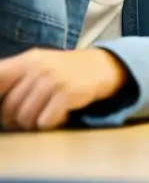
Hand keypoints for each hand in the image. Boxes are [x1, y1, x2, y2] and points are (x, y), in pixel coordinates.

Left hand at [0, 48, 127, 130]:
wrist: (104, 65)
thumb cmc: (66, 70)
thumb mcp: (39, 63)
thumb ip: (14, 75)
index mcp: (27, 60)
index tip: (4, 108)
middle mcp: (38, 67)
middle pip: (8, 108)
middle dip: (16, 119)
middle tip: (32, 115)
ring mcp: (53, 80)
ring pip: (25, 118)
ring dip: (35, 123)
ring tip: (48, 114)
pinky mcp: (67, 93)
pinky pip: (45, 122)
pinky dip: (53, 123)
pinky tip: (62, 114)